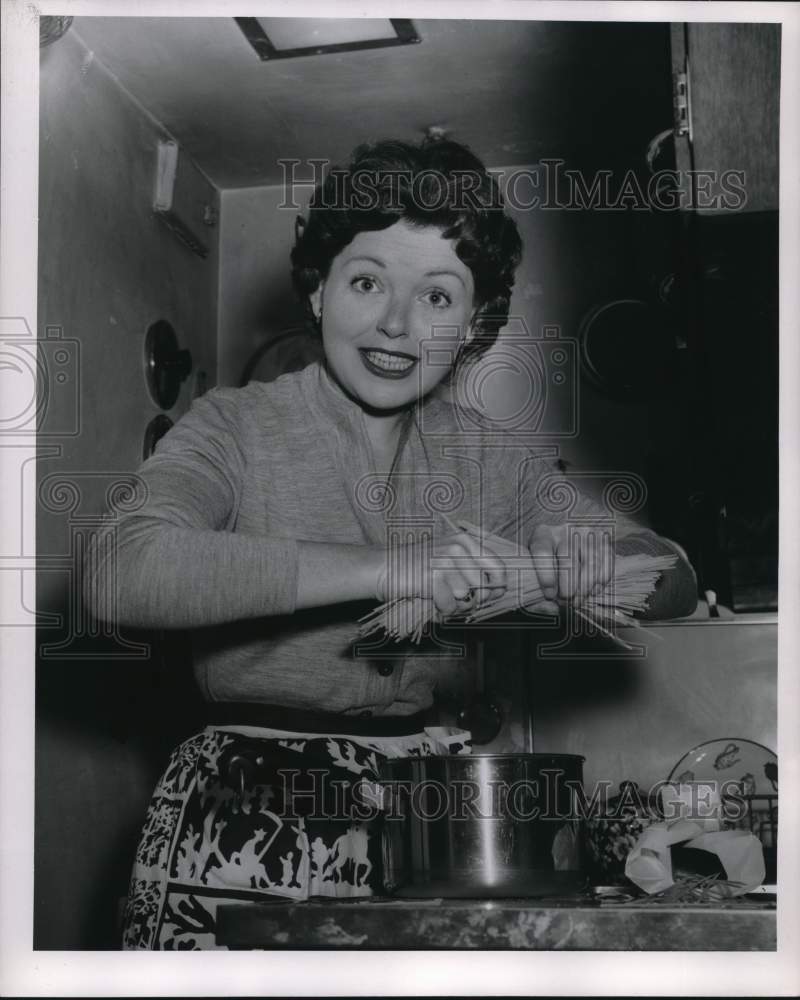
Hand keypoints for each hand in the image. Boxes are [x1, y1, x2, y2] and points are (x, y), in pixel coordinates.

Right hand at [376, 528, 506, 617]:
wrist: (382, 568)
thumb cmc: (417, 567)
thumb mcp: (448, 559)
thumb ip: (473, 570)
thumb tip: (499, 590)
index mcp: (465, 541)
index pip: (498, 568)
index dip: (498, 587)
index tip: (491, 596)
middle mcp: (457, 548)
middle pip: (484, 588)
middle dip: (472, 600)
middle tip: (453, 597)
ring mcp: (445, 562)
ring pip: (466, 599)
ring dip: (454, 604)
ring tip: (438, 595)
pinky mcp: (432, 578)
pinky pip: (449, 605)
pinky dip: (440, 608)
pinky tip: (429, 598)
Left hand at [527, 524, 613, 605]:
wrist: (570, 539)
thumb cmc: (550, 559)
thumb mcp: (537, 566)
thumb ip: (540, 584)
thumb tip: (553, 605)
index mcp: (543, 534)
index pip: (542, 551)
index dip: (546, 576)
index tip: (549, 595)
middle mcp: (565, 529)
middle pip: (568, 559)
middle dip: (568, 586)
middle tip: (566, 602)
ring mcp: (586, 533)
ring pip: (589, 563)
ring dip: (585, 588)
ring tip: (579, 602)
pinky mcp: (603, 540)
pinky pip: (605, 563)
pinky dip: (600, 581)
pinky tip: (593, 591)